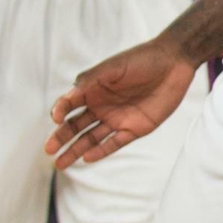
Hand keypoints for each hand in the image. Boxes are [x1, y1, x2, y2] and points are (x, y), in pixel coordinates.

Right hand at [47, 38, 194, 166]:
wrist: (174, 63)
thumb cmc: (141, 60)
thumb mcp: (113, 67)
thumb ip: (90, 81)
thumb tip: (68, 96)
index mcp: (92, 89)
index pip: (68, 104)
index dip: (59, 111)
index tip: (56, 118)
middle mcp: (101, 106)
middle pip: (75, 125)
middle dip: (61, 138)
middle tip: (48, 150)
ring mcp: (117, 118)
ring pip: (91, 138)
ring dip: (76, 150)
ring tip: (60, 163)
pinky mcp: (134, 128)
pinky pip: (114, 143)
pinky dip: (101, 151)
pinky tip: (87, 158)